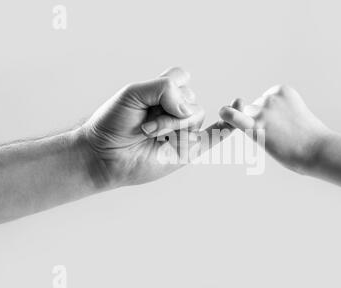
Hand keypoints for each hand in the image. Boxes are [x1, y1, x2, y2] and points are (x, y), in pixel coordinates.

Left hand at [80, 67, 231, 187]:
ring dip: (172, 127)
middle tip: (142, 126)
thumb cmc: (113, 123)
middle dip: (166, 113)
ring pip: (196, 118)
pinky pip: (216, 136)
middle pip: (190, 99)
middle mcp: (177, 109)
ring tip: (150, 136)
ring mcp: (185, 129)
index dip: (169, 88)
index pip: (182, 78)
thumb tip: (189, 108)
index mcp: (165, 93)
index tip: (144, 101)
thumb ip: (163, 88)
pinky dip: (229, 126)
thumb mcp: (133, 93)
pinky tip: (236, 116)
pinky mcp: (189, 149)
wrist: (104, 155)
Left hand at [219, 85, 330, 173]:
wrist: (320, 150)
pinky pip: (234, 118)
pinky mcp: (257, 126)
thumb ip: (278, 113)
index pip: (263, 103)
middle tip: (282, 136)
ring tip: (277, 140)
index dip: (269, 118)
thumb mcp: (297, 115)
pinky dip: (227, 116)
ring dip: (255, 130)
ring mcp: (263, 110)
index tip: (284, 127)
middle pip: (253, 110)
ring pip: (246, 119)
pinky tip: (223, 114)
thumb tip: (259, 124)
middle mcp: (270, 96)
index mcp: (281, 90)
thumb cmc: (312, 139)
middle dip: (261, 124)